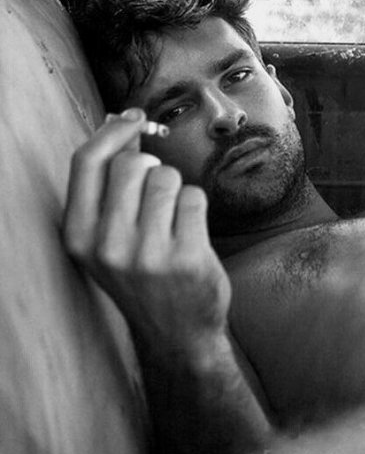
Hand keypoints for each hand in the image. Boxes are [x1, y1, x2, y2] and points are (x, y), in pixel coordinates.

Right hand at [63, 108, 231, 365]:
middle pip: (132, 164)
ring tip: (174, 225)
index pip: (86, 162)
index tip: (135, 118)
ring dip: (176, 192)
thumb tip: (125, 130)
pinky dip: (196, 208)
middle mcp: (108, 246)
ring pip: (167, 178)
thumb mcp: (107, 243)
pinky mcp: (186, 257)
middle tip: (159, 198)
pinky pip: (194, 197)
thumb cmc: (143, 280)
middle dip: (152, 170)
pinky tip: (191, 236)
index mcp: (79, 237)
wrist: (176, 335)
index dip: (113, 131)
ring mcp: (148, 254)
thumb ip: (107, 193)